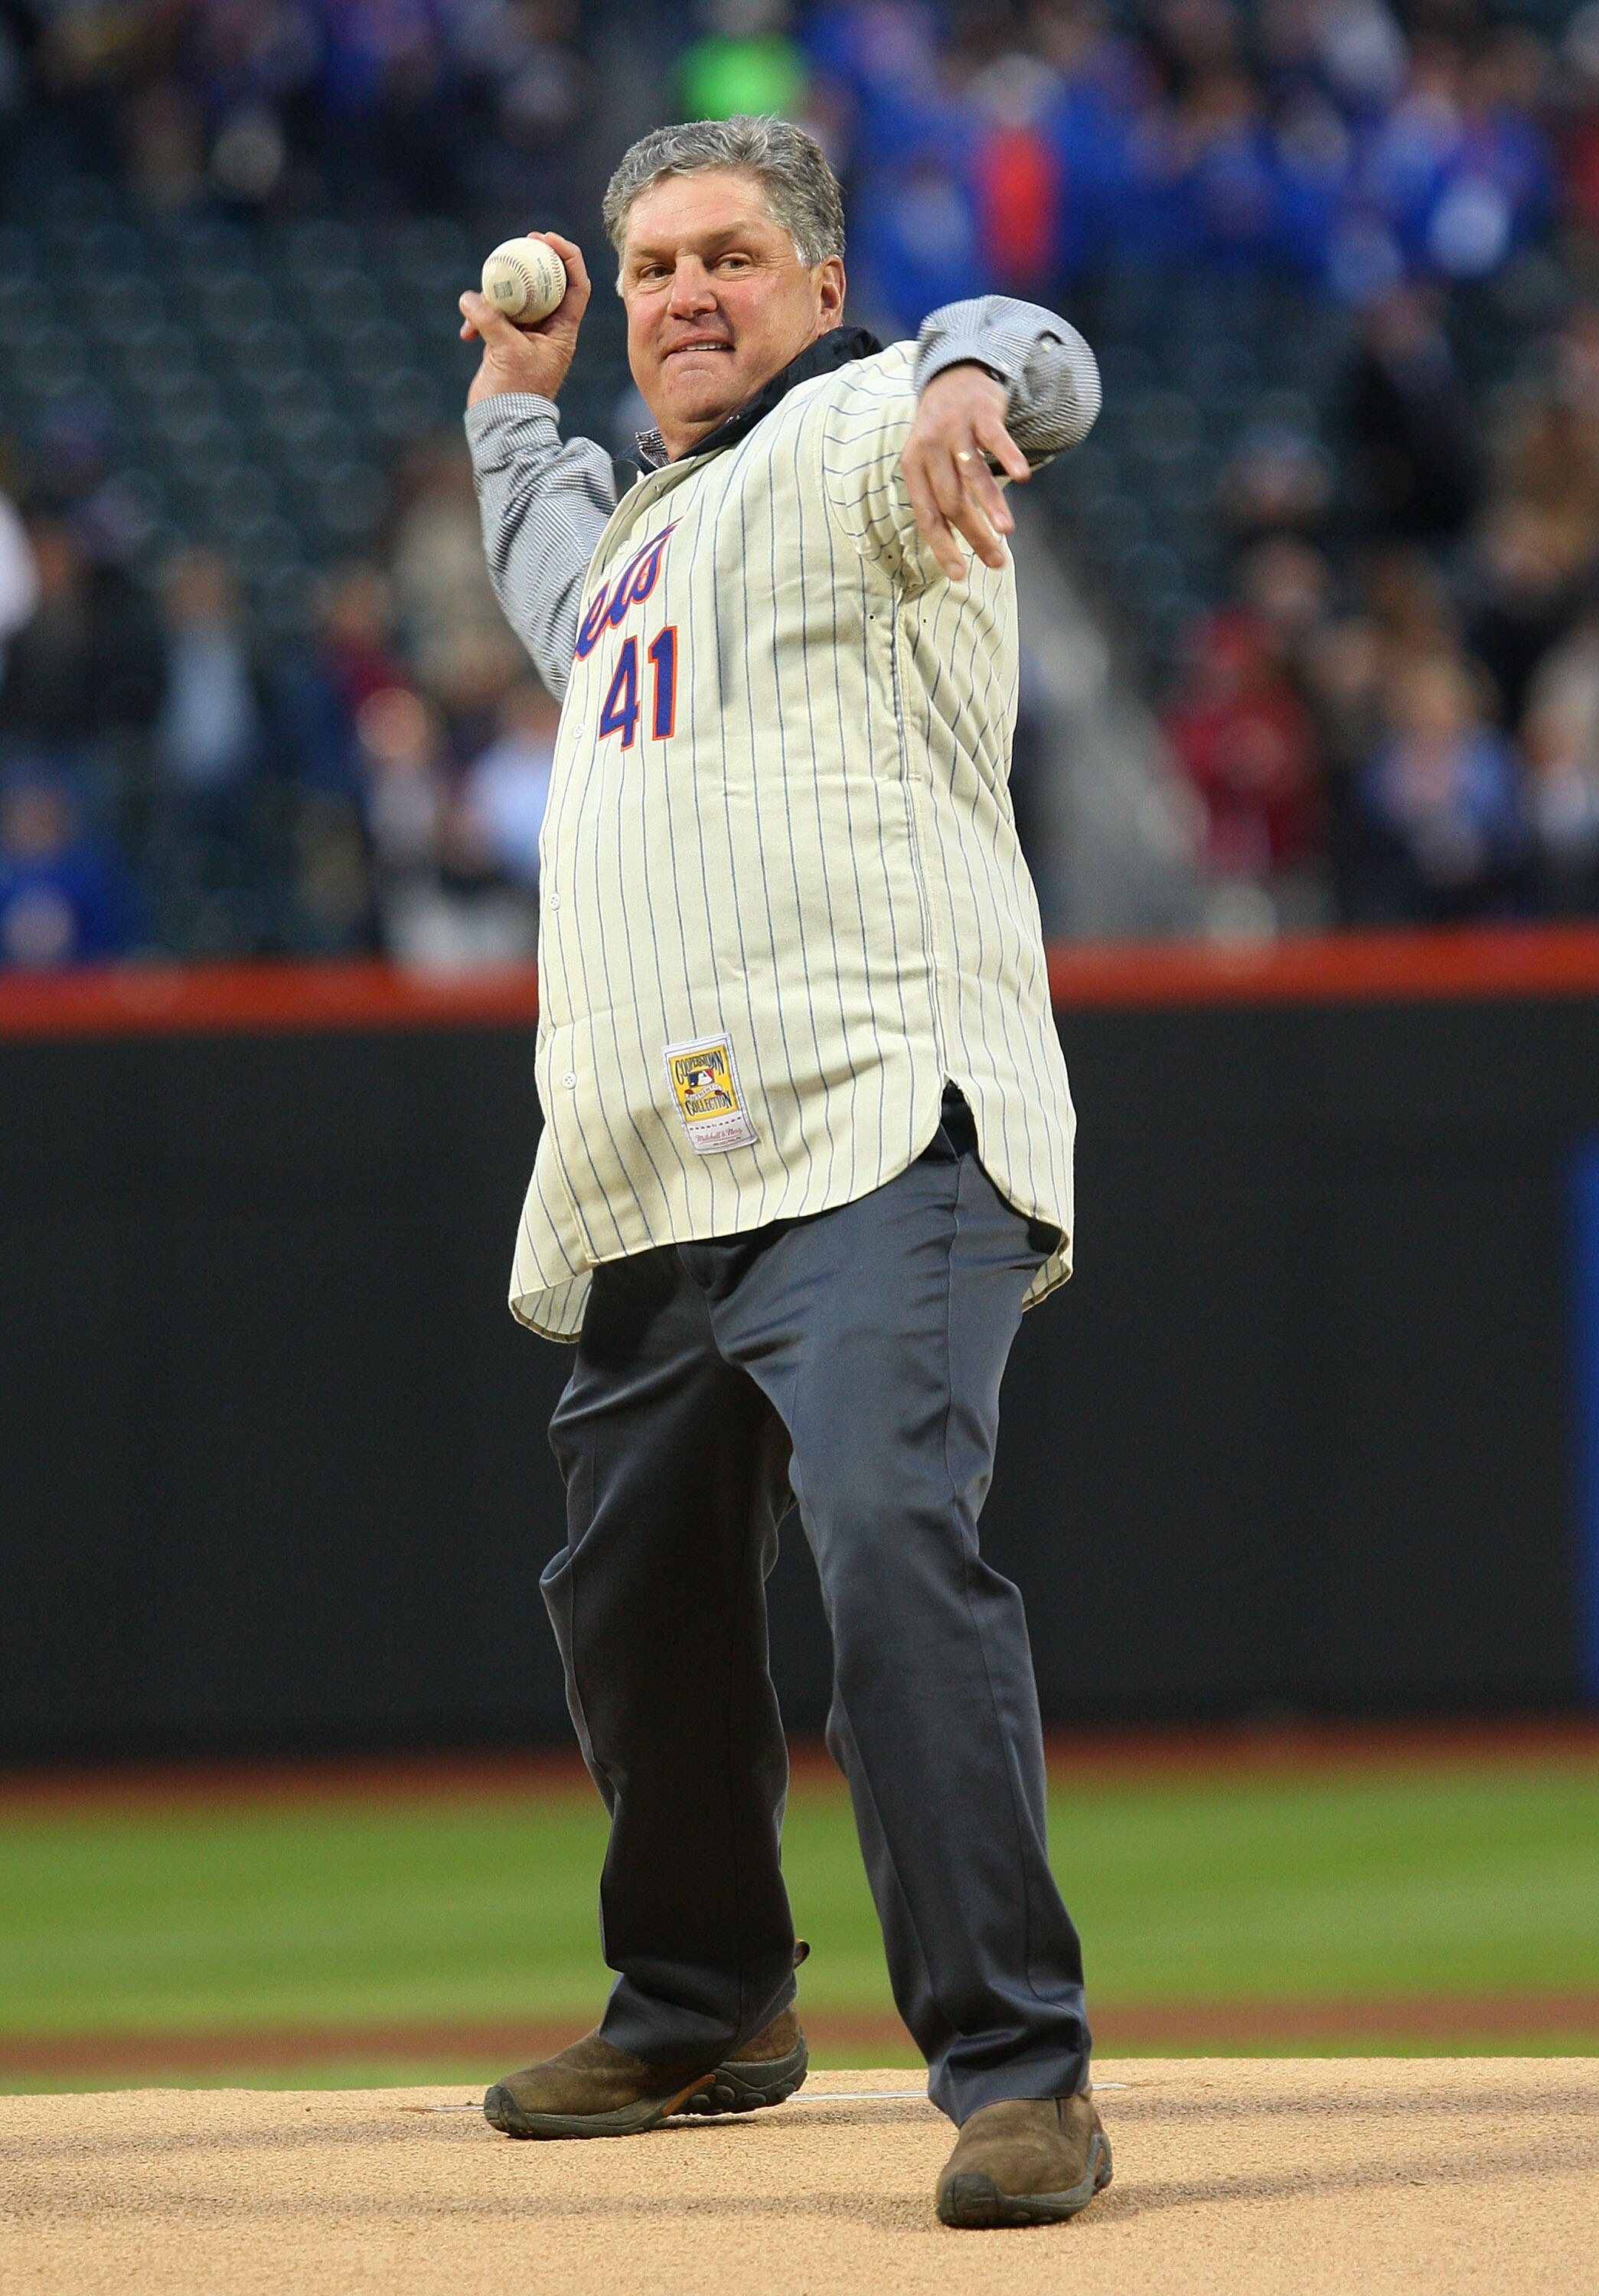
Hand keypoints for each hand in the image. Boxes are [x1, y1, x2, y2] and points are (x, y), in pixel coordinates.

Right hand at [459, 230, 590, 408]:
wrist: (502, 426)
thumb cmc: (515, 394)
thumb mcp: (507, 352)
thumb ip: (491, 319)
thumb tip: (470, 297)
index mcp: (563, 331)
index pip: (576, 284)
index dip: (567, 256)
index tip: (546, 239)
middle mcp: (549, 330)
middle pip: (546, 282)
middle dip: (531, 261)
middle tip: (517, 243)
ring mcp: (526, 335)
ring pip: (516, 296)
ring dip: (496, 293)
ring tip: (479, 299)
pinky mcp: (505, 342)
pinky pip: (493, 316)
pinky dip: (478, 318)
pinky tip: (466, 333)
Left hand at [900, 363, 1030, 581]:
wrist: (951, 375)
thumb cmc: (941, 432)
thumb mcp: (928, 461)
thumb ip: (938, 496)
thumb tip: (951, 546)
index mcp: (913, 467)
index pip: (926, 515)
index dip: (942, 547)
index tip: (959, 574)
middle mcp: (930, 449)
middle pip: (951, 501)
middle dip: (974, 536)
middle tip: (997, 562)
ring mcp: (955, 429)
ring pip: (972, 474)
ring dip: (991, 505)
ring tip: (1006, 532)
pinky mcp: (981, 413)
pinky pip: (995, 438)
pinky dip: (1008, 457)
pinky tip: (1022, 477)